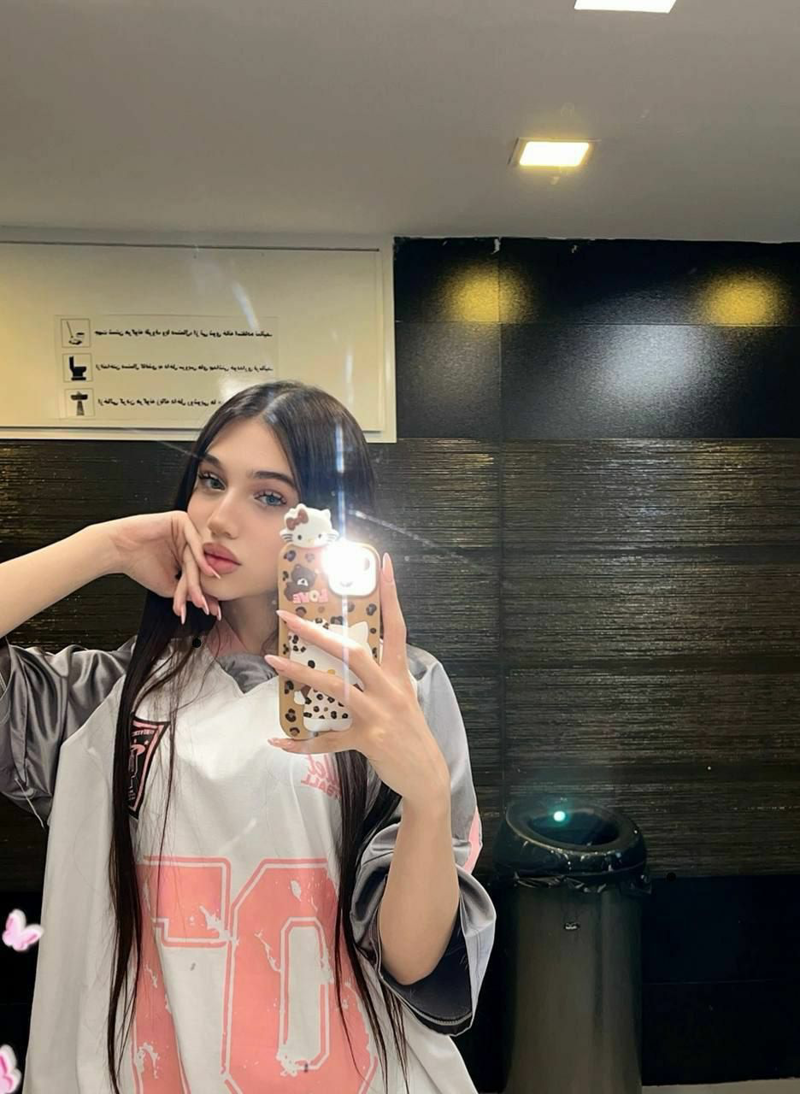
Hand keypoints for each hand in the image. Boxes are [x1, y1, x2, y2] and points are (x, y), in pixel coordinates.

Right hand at [101, 510, 222, 621]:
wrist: (118, 550)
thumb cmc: (139, 565)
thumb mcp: (168, 585)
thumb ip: (187, 591)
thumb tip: (208, 602)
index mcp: (185, 555)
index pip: (199, 575)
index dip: (205, 593)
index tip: (212, 611)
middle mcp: (187, 543)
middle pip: (199, 567)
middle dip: (200, 589)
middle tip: (203, 606)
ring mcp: (185, 531)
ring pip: (197, 557)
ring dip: (198, 579)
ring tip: (198, 597)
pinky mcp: (181, 520)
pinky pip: (194, 539)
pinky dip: (200, 556)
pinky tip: (205, 571)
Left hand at [265, 553, 450, 811]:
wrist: (427, 775)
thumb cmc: (410, 732)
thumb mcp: (403, 696)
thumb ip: (381, 676)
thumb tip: (351, 658)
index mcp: (399, 674)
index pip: (397, 626)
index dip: (391, 594)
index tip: (384, 563)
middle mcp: (389, 689)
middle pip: (353, 651)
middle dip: (318, 633)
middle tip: (289, 616)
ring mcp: (378, 714)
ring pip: (334, 687)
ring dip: (300, 673)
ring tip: (272, 660)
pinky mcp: (368, 740)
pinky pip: (327, 740)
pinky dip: (301, 743)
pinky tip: (279, 741)